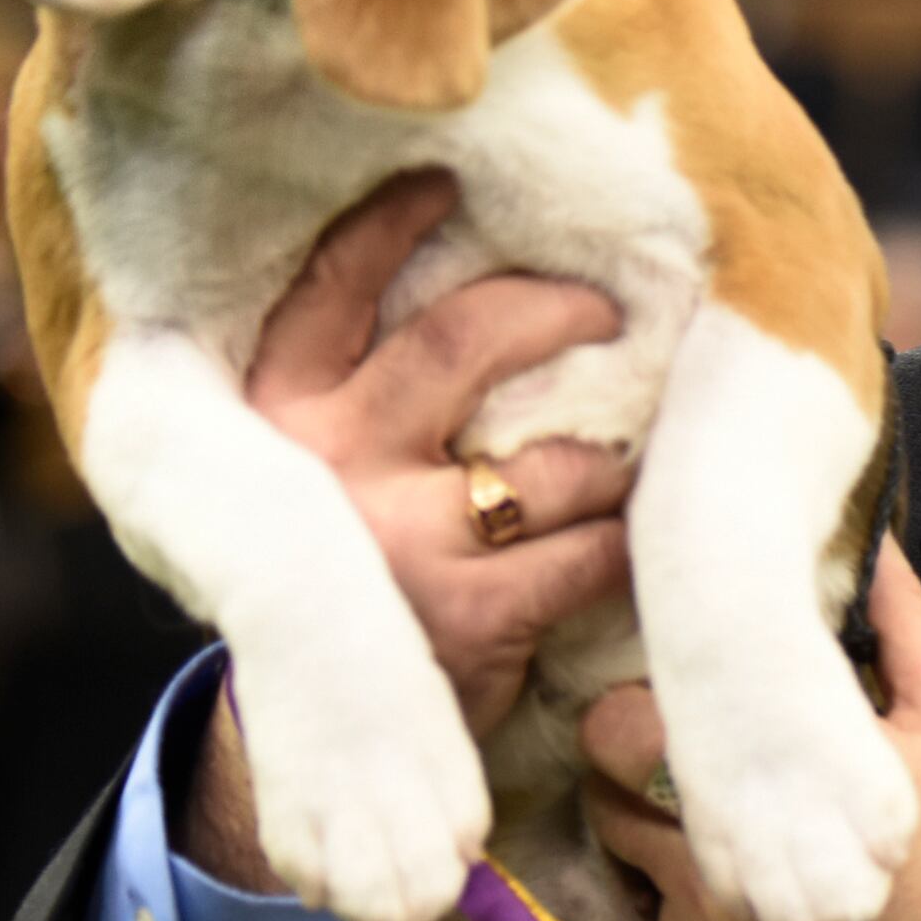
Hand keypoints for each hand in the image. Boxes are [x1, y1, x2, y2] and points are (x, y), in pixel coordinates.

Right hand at [178, 170, 633, 889]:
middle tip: (606, 310)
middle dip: (552, 311)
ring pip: (546, 456)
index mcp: (279, 412)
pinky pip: (586, 551)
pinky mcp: (463, 612)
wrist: (323, 740)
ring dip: (613, 456)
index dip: (391, 223)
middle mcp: (326, 461)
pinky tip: (641, 541)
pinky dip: (627, 543)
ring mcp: (393, 538)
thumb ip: (364, 394)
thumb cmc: (349, 573)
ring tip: (635, 457)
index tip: (445, 180)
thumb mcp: (315, 476)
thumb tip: (480, 287)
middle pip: (462, 339)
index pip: (332, 287)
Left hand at [581, 543, 920, 920]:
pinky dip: (685, 897)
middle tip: (675, 738)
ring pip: (622, 849)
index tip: (672, 676)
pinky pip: (658, 920)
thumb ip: (902, 626)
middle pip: (605, 782)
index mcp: (766, 778)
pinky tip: (741, 884)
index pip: (633, 720)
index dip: (640, 692)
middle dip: (625, 754)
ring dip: (648, 821)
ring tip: (705, 806)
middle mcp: (711, 855)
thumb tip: (867, 544)